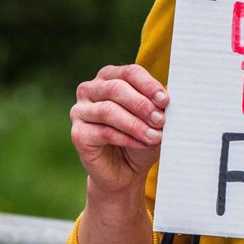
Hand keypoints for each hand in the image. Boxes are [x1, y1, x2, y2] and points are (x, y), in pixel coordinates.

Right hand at [70, 64, 169, 195]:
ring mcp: (80, 111)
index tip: (165, 100)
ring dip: (136, 124)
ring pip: (108, 110)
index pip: (129, 72)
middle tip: (161, 120)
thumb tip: (166, 98)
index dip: (148, 85)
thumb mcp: (154, 117)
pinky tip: (142, 143)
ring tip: (155, 136)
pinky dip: (127, 138)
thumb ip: (157, 104)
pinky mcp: (78, 134)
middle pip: (116, 88)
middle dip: (142, 104)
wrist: (126, 171)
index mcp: (111, 77)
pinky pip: (103, 132)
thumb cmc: (141, 136)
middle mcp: (91, 89)